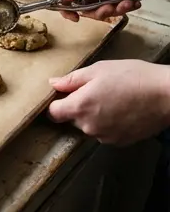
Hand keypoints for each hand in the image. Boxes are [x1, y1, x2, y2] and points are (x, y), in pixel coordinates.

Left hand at [48, 59, 169, 144]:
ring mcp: (106, 137)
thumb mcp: (97, 70)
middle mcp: (90, 127)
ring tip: (111, 98)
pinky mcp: (121, 142)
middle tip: (93, 90)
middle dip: (77, 106)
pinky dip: (107, 123)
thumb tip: (53, 84)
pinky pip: (105, 132)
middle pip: (72, 119)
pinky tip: (120, 109)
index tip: (61, 95)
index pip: (53, 113)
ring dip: (93, 115)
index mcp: (80, 107)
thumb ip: (71, 80)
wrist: (165, 95)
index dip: (55, 103)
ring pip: (89, 126)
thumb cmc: (131, 77)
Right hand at [52, 0, 166, 20]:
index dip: (65, 6)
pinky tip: (133, 2)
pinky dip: (124, 6)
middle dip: (97, 10)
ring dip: (113, 9)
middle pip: (83, 3)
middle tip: (110, 8)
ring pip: (100, 6)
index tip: (75, 18)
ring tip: (127, 4)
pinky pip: (114, 4)